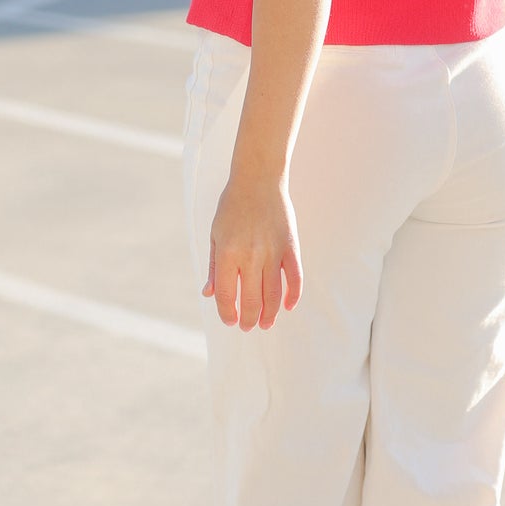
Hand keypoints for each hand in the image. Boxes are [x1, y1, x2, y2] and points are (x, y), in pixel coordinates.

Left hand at [202, 172, 302, 329]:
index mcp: (227, 254)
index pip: (227, 296)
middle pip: (252, 301)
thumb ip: (214, 267)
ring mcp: (273, 252)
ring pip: (274, 295)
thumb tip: (209, 294)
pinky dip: (292, 296)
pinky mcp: (290, 247)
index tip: (230, 321)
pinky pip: (295, 278)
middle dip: (249, 320)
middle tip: (248, 326)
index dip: (228, 314)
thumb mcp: (215, 235)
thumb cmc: (232, 206)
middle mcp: (250, 256)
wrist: (258, 179)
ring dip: (270, 314)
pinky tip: (287, 306)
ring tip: (266, 323)